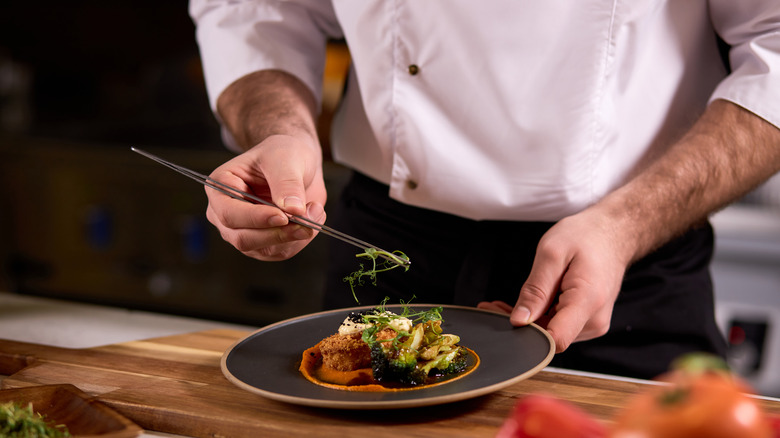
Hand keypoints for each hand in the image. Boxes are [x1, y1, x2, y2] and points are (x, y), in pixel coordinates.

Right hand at [205, 134, 326, 260]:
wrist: (298, 164)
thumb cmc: (283, 154)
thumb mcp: (285, 158)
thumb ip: (287, 183)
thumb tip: (293, 210)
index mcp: (220, 187)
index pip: (229, 213)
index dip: (256, 218)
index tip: (283, 216)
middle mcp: (225, 214)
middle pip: (243, 238)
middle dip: (278, 233)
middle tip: (307, 223)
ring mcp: (243, 231)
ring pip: (264, 250)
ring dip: (294, 236)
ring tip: (315, 211)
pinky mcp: (264, 244)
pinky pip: (281, 252)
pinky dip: (300, 240)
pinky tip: (312, 219)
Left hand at [479, 209, 630, 352]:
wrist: (613, 233)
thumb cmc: (586, 236)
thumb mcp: (552, 253)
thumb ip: (535, 289)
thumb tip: (519, 320)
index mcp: (587, 302)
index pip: (554, 340)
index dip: (525, 334)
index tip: (503, 316)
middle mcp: (594, 320)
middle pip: (548, 337)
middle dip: (519, 325)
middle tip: (492, 306)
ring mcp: (593, 323)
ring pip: (551, 333)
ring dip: (527, 321)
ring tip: (502, 304)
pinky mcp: (587, 321)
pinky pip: (558, 326)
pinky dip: (538, 316)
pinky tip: (524, 305)